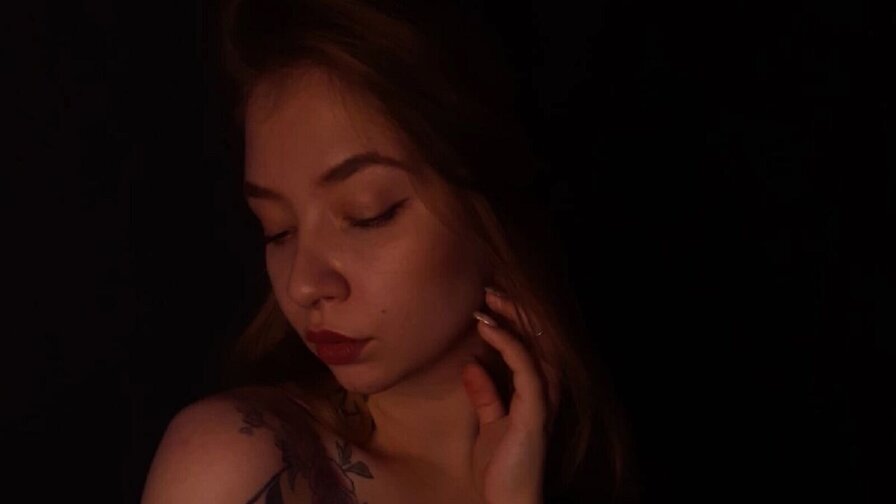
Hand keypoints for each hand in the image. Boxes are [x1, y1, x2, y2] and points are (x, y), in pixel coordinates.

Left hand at [463, 287, 560, 503]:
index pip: (532, 343)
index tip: (488, 299)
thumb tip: (472, 364)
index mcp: (536, 391)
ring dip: (514, 318)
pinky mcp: (535, 411)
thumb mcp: (489, 424)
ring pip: (537, 345)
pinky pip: (525, 367)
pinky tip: (489, 329)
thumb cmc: (500, 467)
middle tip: (488, 288)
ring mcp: (543, 400)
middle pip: (539, 337)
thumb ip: (485, 394)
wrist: (508, 501)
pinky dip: (508, 343)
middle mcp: (545, 391)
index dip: (514, 318)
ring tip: (490, 298)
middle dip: (516, 309)